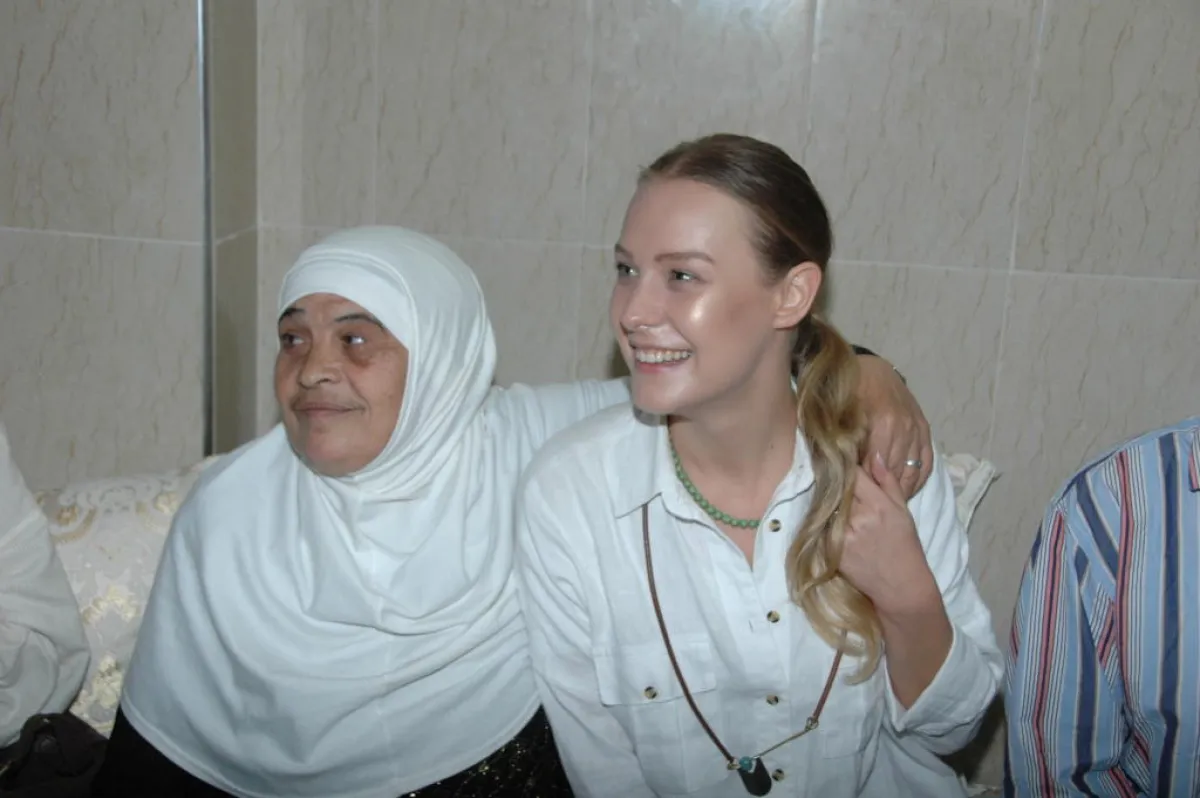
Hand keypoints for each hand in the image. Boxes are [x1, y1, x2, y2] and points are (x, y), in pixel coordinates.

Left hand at [839, 453, 939, 616]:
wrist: (900, 586)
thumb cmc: (905, 546)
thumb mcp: (902, 510)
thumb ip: (887, 481)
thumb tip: (874, 454)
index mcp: (878, 505)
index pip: (853, 474)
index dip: (847, 467)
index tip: (842, 463)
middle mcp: (859, 518)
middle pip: (836, 489)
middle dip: (835, 483)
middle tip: (832, 478)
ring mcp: (843, 535)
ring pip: (826, 507)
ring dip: (828, 503)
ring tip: (834, 504)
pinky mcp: (831, 550)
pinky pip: (822, 527)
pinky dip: (825, 522)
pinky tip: (831, 523)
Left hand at [854, 355, 932, 497]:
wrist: (872, 371)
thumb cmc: (850, 392)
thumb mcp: (841, 414)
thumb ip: (845, 442)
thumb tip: (842, 472)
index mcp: (882, 424)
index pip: (873, 468)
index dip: (863, 486)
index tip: (853, 498)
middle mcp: (904, 429)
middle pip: (893, 473)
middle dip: (880, 492)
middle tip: (867, 506)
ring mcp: (918, 431)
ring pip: (911, 472)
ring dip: (899, 491)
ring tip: (886, 503)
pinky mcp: (926, 431)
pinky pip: (926, 464)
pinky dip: (917, 480)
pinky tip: (905, 491)